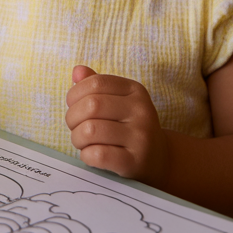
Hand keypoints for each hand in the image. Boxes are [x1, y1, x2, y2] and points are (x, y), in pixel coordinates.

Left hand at [65, 66, 168, 183]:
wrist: (159, 159)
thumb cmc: (129, 127)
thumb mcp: (117, 102)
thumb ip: (96, 85)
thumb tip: (77, 71)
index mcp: (135, 91)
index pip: (95, 82)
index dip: (74, 95)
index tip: (74, 107)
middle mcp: (141, 111)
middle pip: (91, 106)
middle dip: (73, 118)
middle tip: (76, 127)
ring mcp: (141, 137)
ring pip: (90, 130)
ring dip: (77, 138)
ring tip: (83, 142)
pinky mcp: (135, 162)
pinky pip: (98, 154)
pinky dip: (86, 155)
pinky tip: (91, 155)